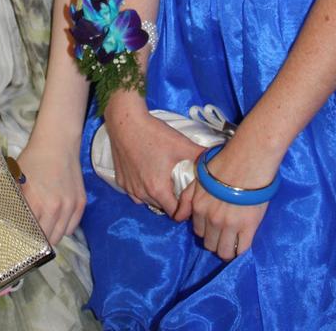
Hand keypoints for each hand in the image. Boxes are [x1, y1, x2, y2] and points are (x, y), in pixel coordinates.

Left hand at [16, 133, 85, 244]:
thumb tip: (5, 222)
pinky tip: (56, 217)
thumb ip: (13, 203)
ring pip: (60, 236)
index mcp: (37, 203)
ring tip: (44, 224)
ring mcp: (70, 206)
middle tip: (32, 232)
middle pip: (47, 241)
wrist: (58, 143)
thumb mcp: (17, 180)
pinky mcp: (81, 202)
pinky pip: (72, 227)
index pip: (30, 236)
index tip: (20, 238)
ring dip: (51, 234)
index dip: (24, 239)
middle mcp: (56, 208)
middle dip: (38, 239)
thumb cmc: (34, 159)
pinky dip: (64, 227)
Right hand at [104, 96, 203, 216]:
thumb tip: (215, 159)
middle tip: (179, 187)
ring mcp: (129, 188)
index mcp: (158, 189)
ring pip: (147, 201)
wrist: (125, 121)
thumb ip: (200, 155)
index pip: (175, 214)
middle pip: (162, 208)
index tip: (189, 198)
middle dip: (172, 202)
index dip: (185, 208)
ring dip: (156, 196)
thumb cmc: (154, 134)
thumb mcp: (181, 144)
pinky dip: (142, 189)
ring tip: (164, 181)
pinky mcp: (120, 180)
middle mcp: (142, 194)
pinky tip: (147, 175)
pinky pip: (134, 193)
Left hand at [177, 141, 276, 259]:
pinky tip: (243, 241)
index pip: (199, 231)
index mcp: (199, 207)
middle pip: (210, 244)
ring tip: (234, 240)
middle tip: (225, 232)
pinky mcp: (248, 227)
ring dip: (228, 249)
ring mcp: (230, 225)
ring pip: (225, 252)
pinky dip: (242, 250)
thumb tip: (179, 218)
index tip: (214, 226)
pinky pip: (242, 250)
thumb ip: (187, 199)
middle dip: (216, 240)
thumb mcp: (198, 178)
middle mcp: (211, 219)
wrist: (247, 159)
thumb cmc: (224, 163)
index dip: (207, 230)